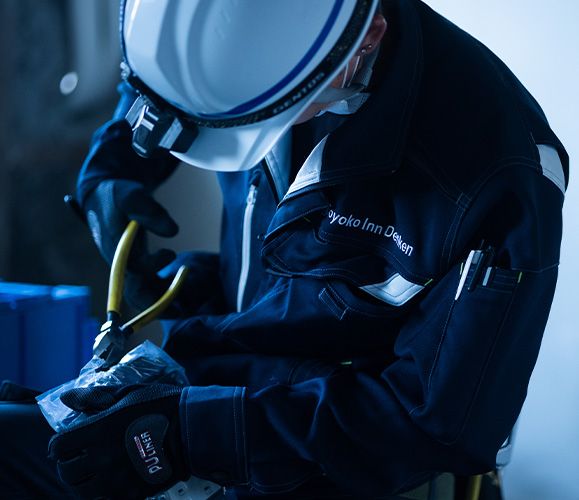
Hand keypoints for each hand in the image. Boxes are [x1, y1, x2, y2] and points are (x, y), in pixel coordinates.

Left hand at [49, 384, 187, 499]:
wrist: (194, 429)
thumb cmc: (162, 405)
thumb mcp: (128, 393)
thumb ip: (94, 397)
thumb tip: (66, 398)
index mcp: (99, 430)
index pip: (59, 447)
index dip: (59, 445)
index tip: (68, 442)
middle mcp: (103, 458)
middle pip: (67, 473)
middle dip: (68, 463)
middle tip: (79, 456)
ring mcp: (117, 479)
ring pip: (82, 491)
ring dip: (82, 481)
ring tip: (93, 471)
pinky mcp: (131, 494)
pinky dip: (102, 493)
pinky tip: (111, 480)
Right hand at [84, 179, 178, 308]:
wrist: (106, 199)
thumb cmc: (118, 195)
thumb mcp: (132, 196)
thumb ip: (150, 211)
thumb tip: (173, 231)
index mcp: (116, 249)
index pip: (133, 269)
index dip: (153, 267)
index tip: (172, 254)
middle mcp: (120, 265)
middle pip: (135, 294)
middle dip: (157, 304)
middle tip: (183, 308)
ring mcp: (128, 270)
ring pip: (143, 296)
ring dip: (163, 303)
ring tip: (186, 305)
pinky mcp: (137, 270)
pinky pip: (149, 290)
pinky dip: (164, 294)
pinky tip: (183, 290)